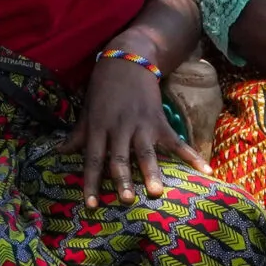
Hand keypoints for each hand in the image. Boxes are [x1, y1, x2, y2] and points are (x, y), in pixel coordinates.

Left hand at [66, 55, 207, 203]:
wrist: (128, 60)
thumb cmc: (103, 88)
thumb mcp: (88, 110)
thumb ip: (78, 134)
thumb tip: (59, 153)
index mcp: (99, 128)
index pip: (93, 160)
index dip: (91, 182)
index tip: (91, 205)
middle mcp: (119, 128)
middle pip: (120, 158)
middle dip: (123, 179)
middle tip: (126, 200)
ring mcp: (142, 125)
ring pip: (146, 152)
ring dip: (151, 172)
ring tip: (156, 191)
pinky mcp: (160, 121)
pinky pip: (176, 142)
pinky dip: (191, 156)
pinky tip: (205, 171)